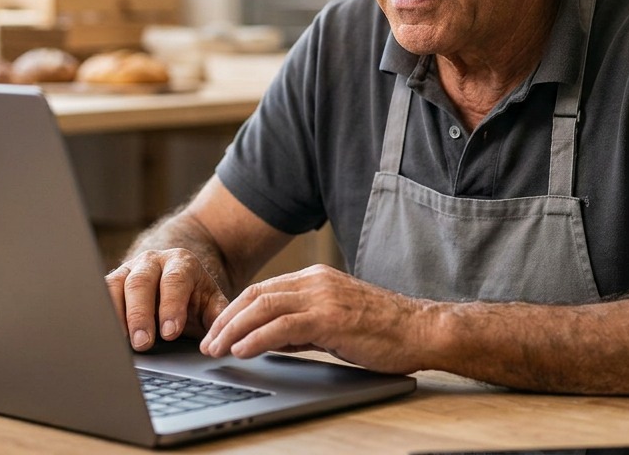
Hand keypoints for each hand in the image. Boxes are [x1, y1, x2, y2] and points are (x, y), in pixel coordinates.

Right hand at [106, 248, 229, 350]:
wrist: (175, 278)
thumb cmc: (193, 296)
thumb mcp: (210, 303)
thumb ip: (217, 319)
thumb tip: (216, 345)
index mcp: (181, 263)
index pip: (174, 280)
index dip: (171, 306)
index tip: (170, 333)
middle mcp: (152, 261)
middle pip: (141, 282)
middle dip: (141, 314)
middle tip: (143, 343)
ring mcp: (129, 269)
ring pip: (115, 285)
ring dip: (117, 315)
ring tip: (120, 342)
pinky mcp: (112, 281)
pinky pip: (100, 293)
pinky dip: (101, 313)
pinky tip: (104, 333)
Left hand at [199, 264, 431, 374]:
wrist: (421, 330)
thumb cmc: (384, 331)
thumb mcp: (335, 323)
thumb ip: (302, 326)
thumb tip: (269, 339)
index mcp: (316, 279)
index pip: (263, 290)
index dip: (235, 311)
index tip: (218, 331)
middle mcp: (316, 281)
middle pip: (256, 295)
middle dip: (227, 320)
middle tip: (208, 342)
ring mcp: (323, 296)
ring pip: (263, 307)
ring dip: (234, 329)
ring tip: (217, 349)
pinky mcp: (330, 317)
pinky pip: (283, 325)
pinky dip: (257, 337)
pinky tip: (243, 350)